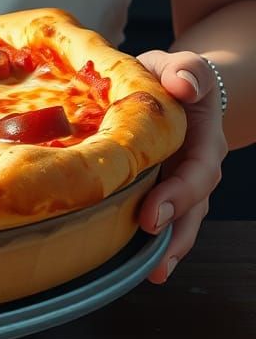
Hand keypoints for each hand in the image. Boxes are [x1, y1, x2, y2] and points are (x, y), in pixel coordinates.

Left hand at [135, 49, 227, 283]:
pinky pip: (166, 218)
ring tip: (151, 272)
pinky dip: (156, 242)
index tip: (153, 213)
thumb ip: (187, 71)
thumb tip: (183, 85)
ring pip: (183, 221)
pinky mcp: (164, 188)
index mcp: (202, 139)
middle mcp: (198, 167)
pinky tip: (137, 263)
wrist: (177, 86)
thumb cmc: (174, 76)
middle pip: (192, 205)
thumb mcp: (182, 66)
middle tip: (148, 241)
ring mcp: (183, 182)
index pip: (196, 172)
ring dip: (168, 247)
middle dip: (173, 228)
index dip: (178, 195)